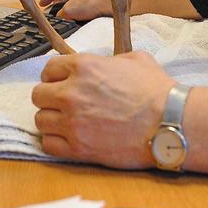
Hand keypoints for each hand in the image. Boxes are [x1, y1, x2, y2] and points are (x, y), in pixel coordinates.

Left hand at [30, 51, 173, 168]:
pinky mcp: (78, 148)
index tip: (62, 84)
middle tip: (64, 104)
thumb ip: (110, 60)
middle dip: (50, 98)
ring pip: (40, 120)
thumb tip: (104, 65)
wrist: (170, 122)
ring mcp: (72, 121)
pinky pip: (48, 145)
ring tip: (68, 123)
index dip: (55, 77)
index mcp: (83, 66)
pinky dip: (55, 142)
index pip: (48, 69)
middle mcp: (71, 92)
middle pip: (38, 95)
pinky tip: (70, 139)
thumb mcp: (135, 59)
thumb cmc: (157, 91)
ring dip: (52, 121)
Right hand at [38, 0, 110, 20]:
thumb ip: (60, 13)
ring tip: (67, 16)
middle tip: (52, 12)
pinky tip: (79, 17)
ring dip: (70, 8)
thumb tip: (60, 15)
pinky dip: (79, 9)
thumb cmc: (93, 3)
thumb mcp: (69, 10)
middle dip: (58, 4)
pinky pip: (83, 3)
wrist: (113, 5)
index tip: (41, 3)